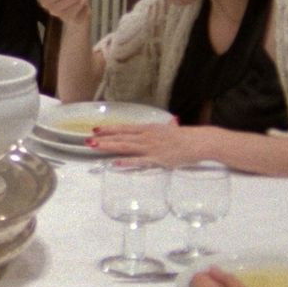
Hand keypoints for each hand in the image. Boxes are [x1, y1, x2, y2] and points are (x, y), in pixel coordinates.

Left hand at [87, 120, 223, 166]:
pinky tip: (114, 163)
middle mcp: (147, 136)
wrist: (200, 142)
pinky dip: (125, 162)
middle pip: (121, 136)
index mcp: (149, 129)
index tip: (96, 129)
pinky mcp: (157, 159)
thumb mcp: (173, 130)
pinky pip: (138, 161)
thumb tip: (171, 123)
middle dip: (104, 138)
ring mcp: (151, 148)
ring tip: (95, 146)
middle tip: (87, 139)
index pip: (125, 128)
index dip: (110, 128)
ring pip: (126, 146)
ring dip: (109, 146)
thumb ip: (167, 128)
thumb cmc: (187, 137)